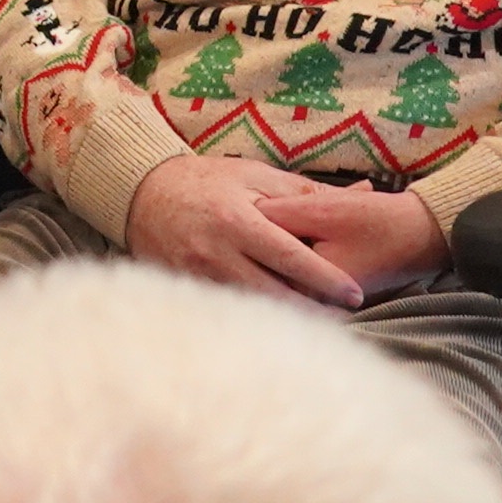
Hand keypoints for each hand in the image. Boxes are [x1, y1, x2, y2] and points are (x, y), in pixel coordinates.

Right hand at [128, 152, 424, 306]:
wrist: (142, 193)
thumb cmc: (207, 180)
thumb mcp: (254, 176)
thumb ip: (302, 192)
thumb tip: (359, 191)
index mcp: (238, 222)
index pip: (291, 258)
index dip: (326, 279)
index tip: (355, 295)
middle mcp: (216, 253)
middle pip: (274, 294)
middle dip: (312, 311)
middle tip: (345, 320)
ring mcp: (197, 276)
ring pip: (251, 309)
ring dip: (286, 319)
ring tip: (319, 327)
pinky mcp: (184, 290)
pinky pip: (226, 310)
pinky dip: (253, 318)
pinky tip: (276, 325)